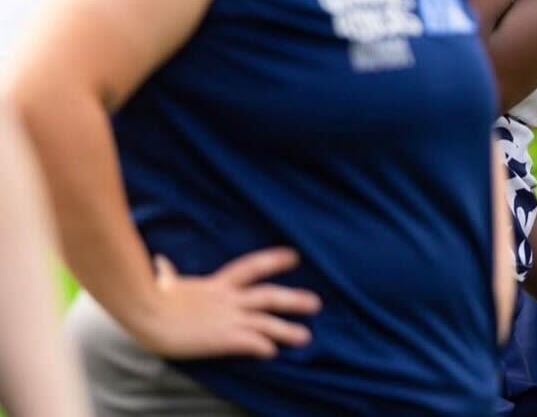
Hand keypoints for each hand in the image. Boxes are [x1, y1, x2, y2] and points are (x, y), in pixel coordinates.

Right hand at [132, 247, 320, 359]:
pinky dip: (263, 347)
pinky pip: (249, 343)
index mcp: (216, 285)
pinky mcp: (221, 338)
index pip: (251, 267)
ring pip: (266, 322)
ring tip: (306, 337)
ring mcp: (226, 318)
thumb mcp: (165, 282)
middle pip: (269, 295)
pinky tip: (274, 353)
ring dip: (287, 330)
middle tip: (317, 303)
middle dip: (294, 300)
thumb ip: (170, 274)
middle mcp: (227, 299)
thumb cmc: (149, 297)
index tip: (294, 256)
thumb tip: (160, 263)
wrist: (145, 310)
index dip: (274, 260)